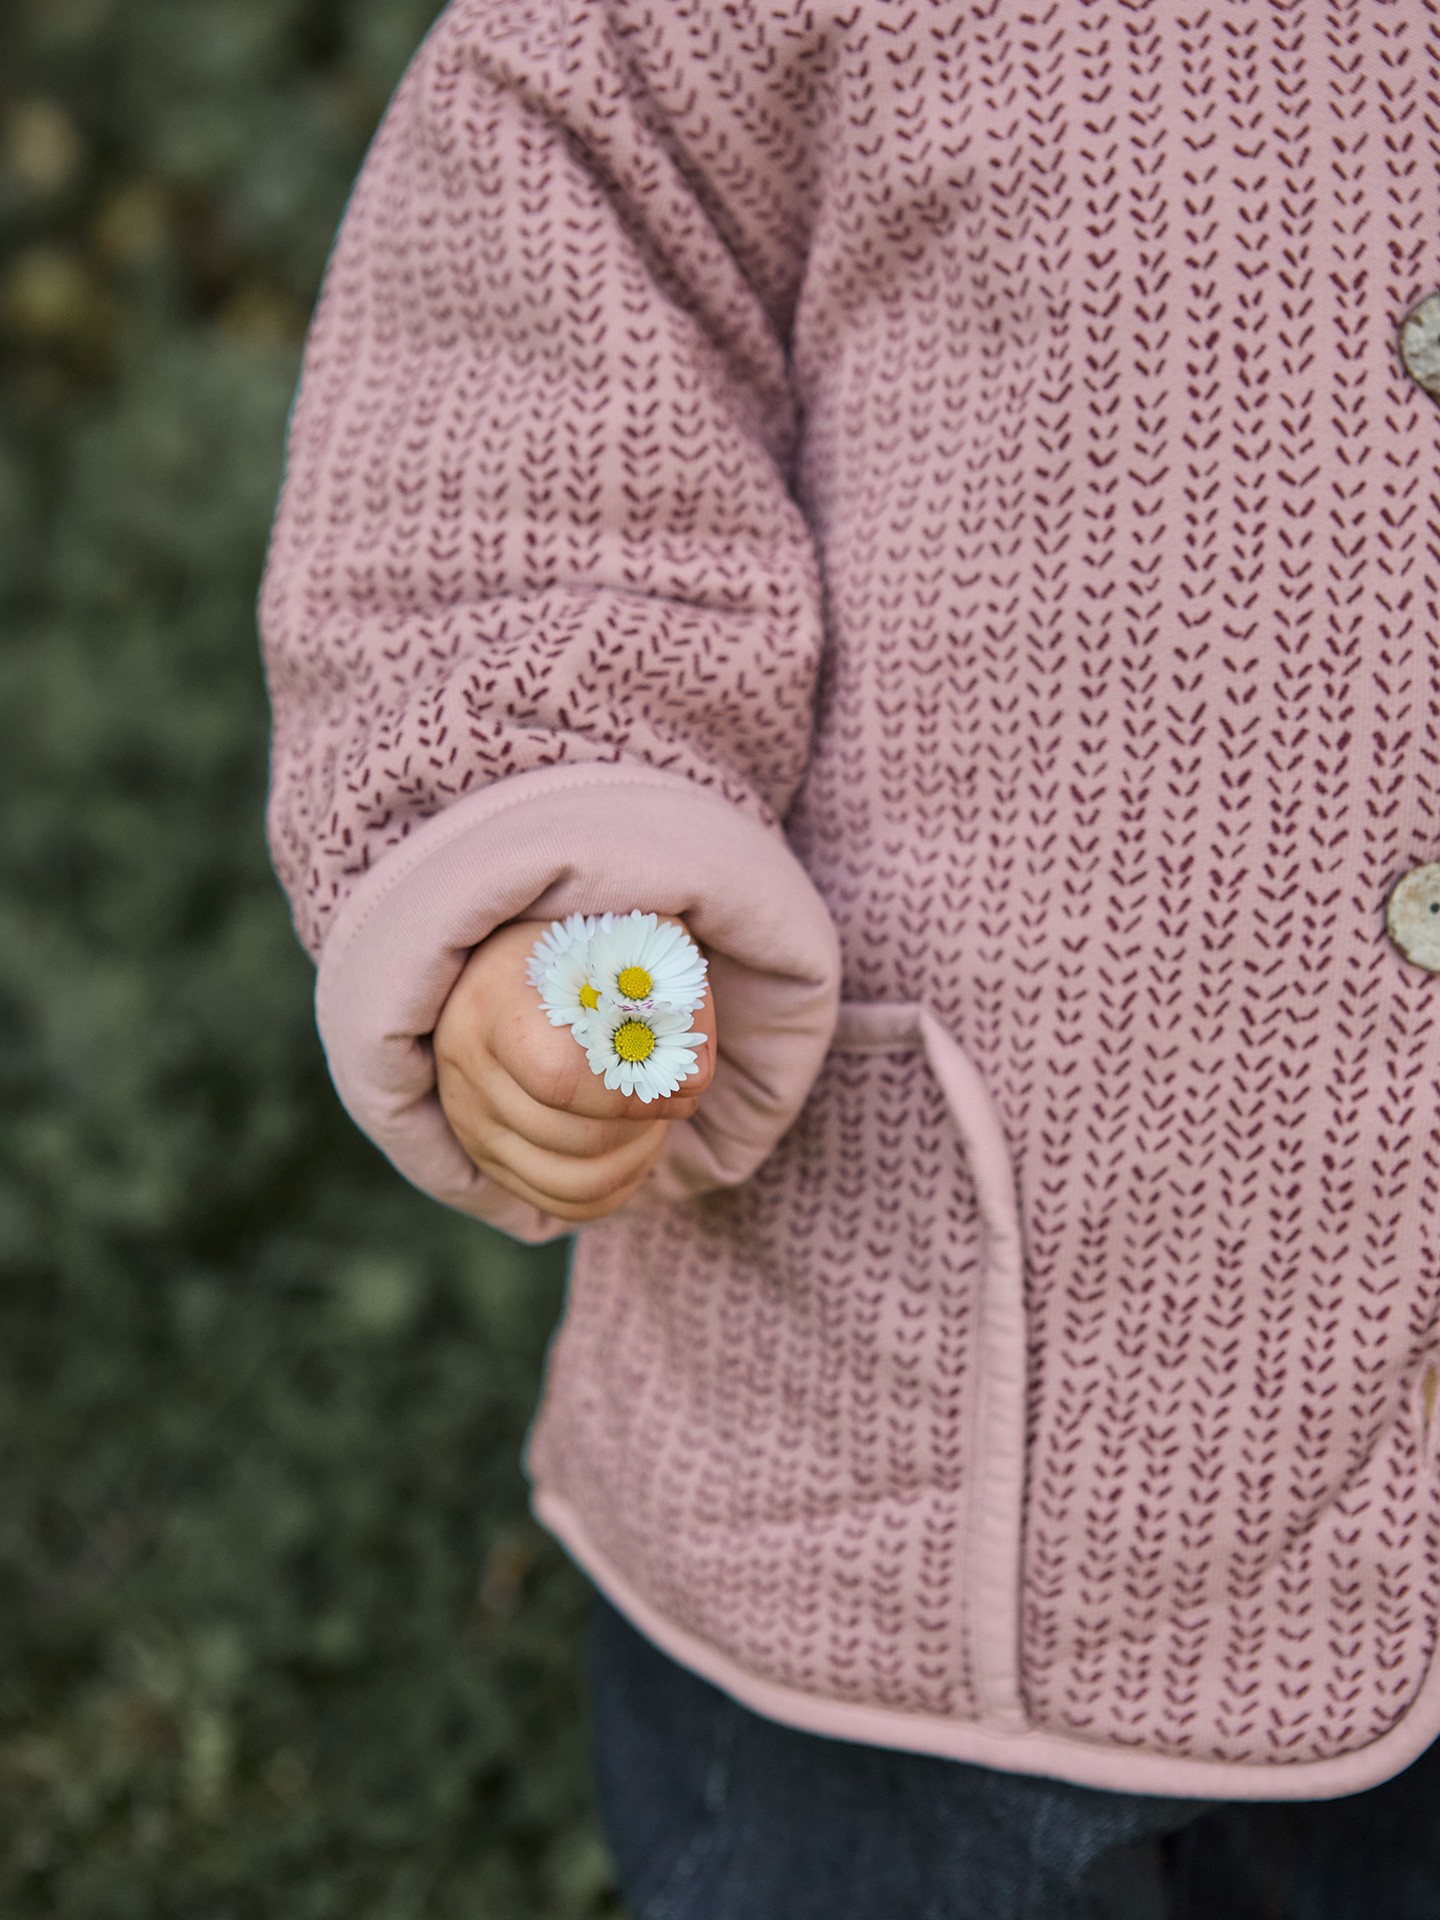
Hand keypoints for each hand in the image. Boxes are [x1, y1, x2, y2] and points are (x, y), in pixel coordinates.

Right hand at [433, 916, 716, 1223]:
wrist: (512, 964)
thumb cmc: (585, 950)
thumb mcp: (634, 943)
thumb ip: (676, 993)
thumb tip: (695, 1076)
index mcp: (495, 1002)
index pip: (558, 1078)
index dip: (631, 1092)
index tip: (676, 1078)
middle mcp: (467, 1065)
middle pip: (571, 1137)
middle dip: (642, 1124)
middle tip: (673, 1095)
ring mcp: (469, 1116)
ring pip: (570, 1181)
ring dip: (634, 1160)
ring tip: (657, 1120)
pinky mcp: (484, 1153)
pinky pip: (561, 1203)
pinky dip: (615, 1189)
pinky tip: (635, 1147)